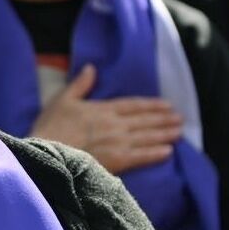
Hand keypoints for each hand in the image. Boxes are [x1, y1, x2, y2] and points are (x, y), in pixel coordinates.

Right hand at [30, 64, 183, 173]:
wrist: (48, 153)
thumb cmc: (50, 127)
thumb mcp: (62, 100)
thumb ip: (79, 85)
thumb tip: (91, 68)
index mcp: (102, 109)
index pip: (133, 105)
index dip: (151, 105)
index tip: (166, 105)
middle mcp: (115, 124)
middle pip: (145, 120)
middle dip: (164, 119)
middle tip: (180, 118)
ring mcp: (118, 143)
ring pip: (147, 137)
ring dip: (165, 134)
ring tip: (179, 132)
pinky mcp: (117, 161)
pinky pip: (142, 156)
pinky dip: (156, 153)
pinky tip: (168, 152)